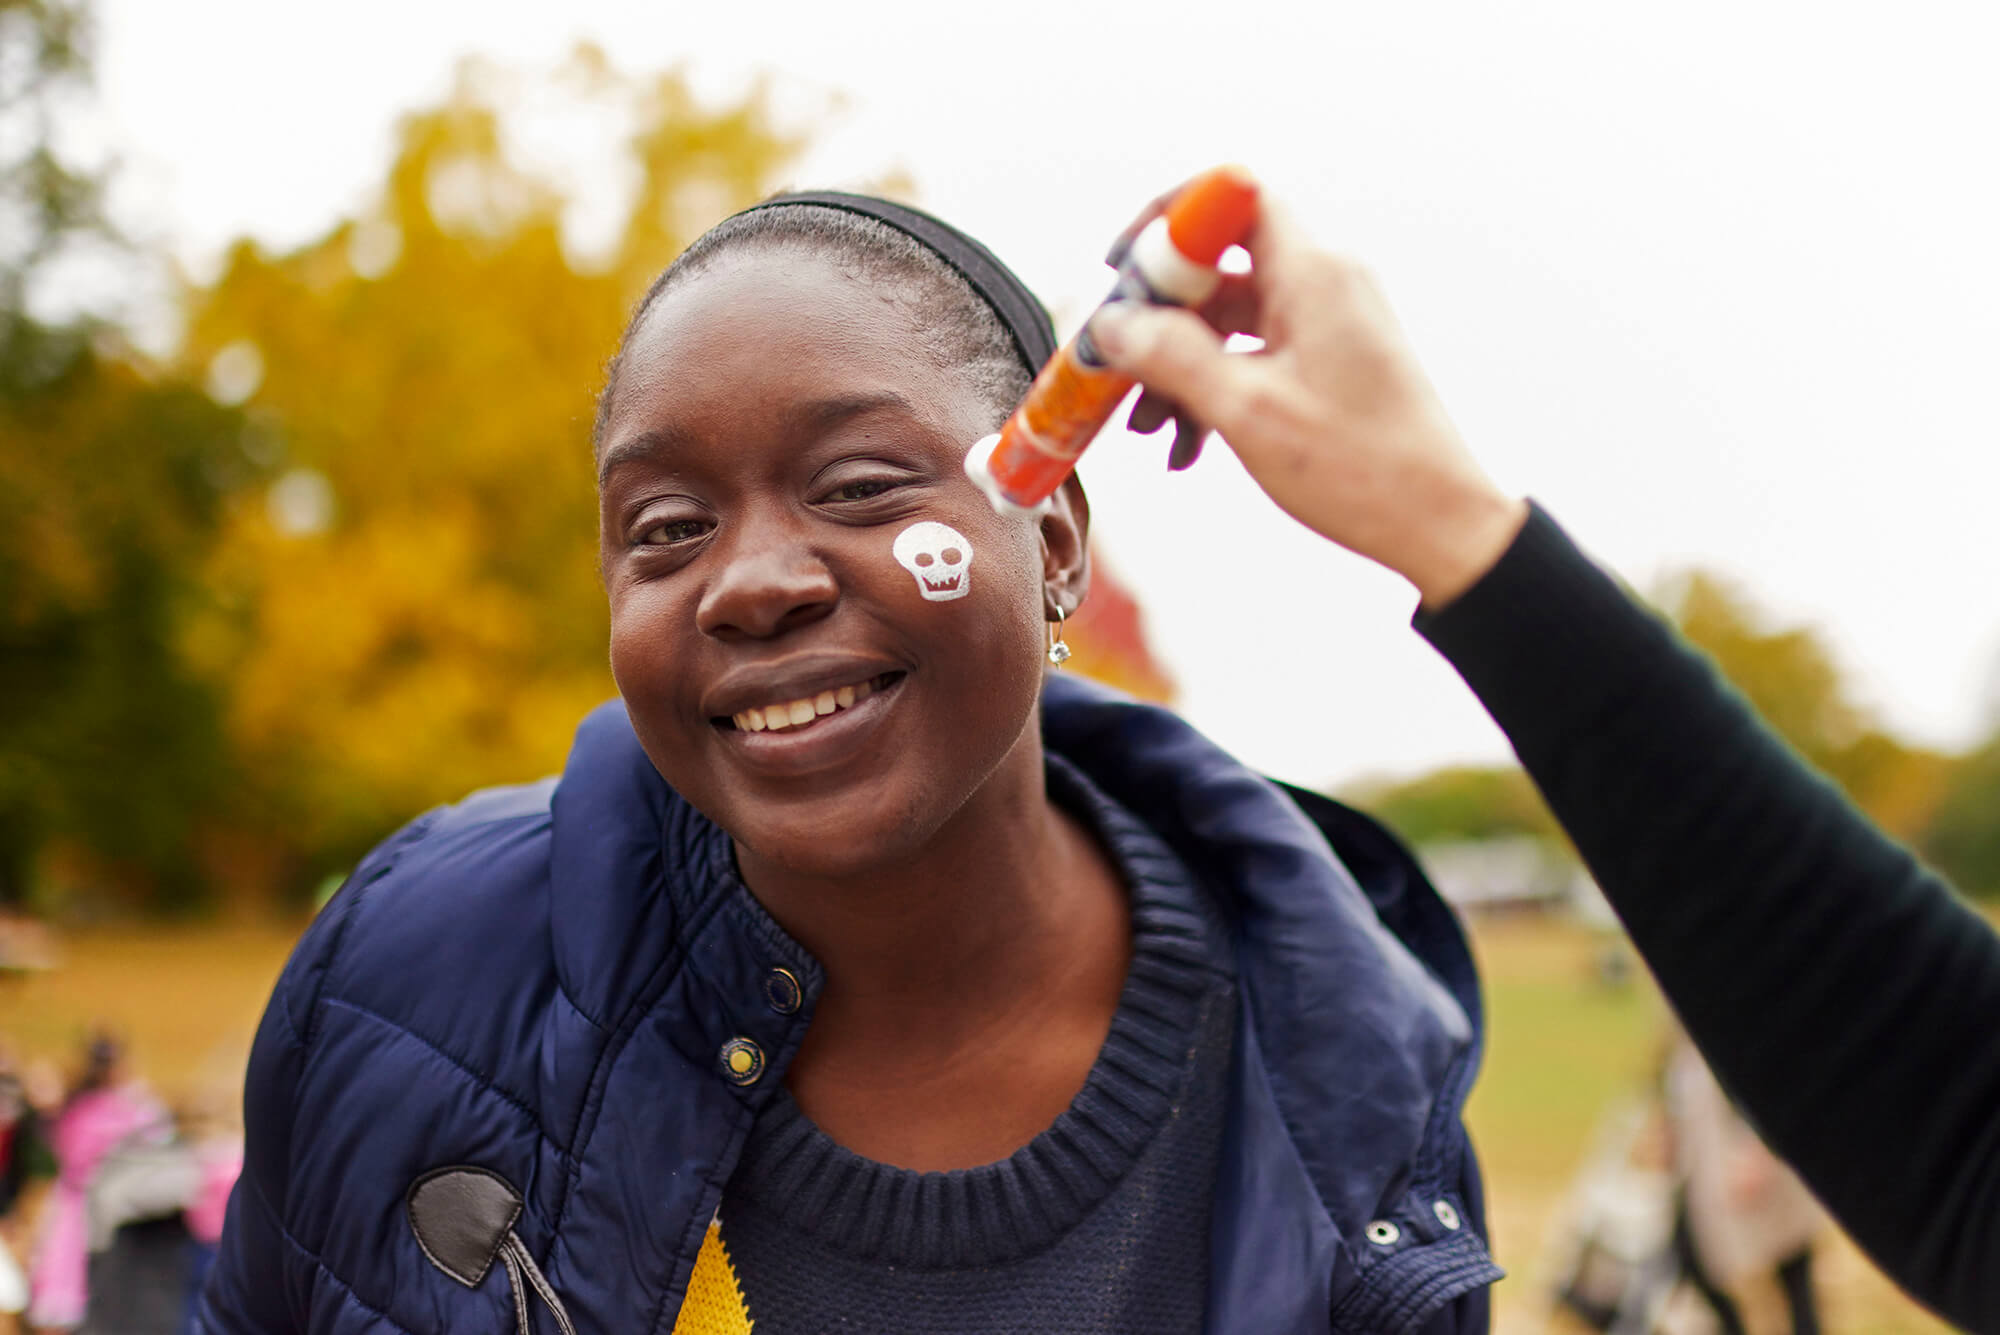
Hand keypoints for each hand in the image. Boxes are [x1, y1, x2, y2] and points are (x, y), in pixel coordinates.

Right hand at [1089, 186, 1527, 608]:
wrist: (1438, 523)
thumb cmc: (1358, 466)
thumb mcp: (1246, 410)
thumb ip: (1171, 357)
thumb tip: (1110, 324)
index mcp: (1313, 274)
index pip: (1233, 197)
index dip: (1170, 219)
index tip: (1123, 268)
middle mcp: (1324, 285)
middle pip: (1219, 269)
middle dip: (1159, 319)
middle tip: (1114, 367)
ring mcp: (1328, 326)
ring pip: (1229, 323)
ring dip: (1179, 368)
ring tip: (1147, 429)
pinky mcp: (1330, 366)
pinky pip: (1254, 357)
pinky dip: (1215, 390)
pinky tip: (1188, 447)